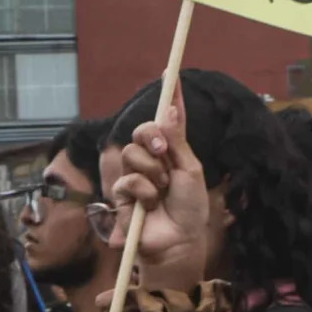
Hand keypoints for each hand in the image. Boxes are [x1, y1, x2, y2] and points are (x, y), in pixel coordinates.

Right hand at [104, 104, 214, 294]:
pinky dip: (143, 191)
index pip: (170, 119)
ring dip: (151, 170)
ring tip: (162, 190)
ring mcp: (136, 174)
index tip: (171, 71)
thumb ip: (177, 141)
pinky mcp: (122, 194)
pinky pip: (127, 179)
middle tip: (165, 153)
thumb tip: (170, 108)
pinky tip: (151, 204)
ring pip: (132, 152)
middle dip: (153, 136)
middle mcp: (153, 158)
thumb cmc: (189, 207)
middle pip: (142, 129)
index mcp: (173, 150)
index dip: (170, 95)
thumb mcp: (189, 170)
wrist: (179, 240)